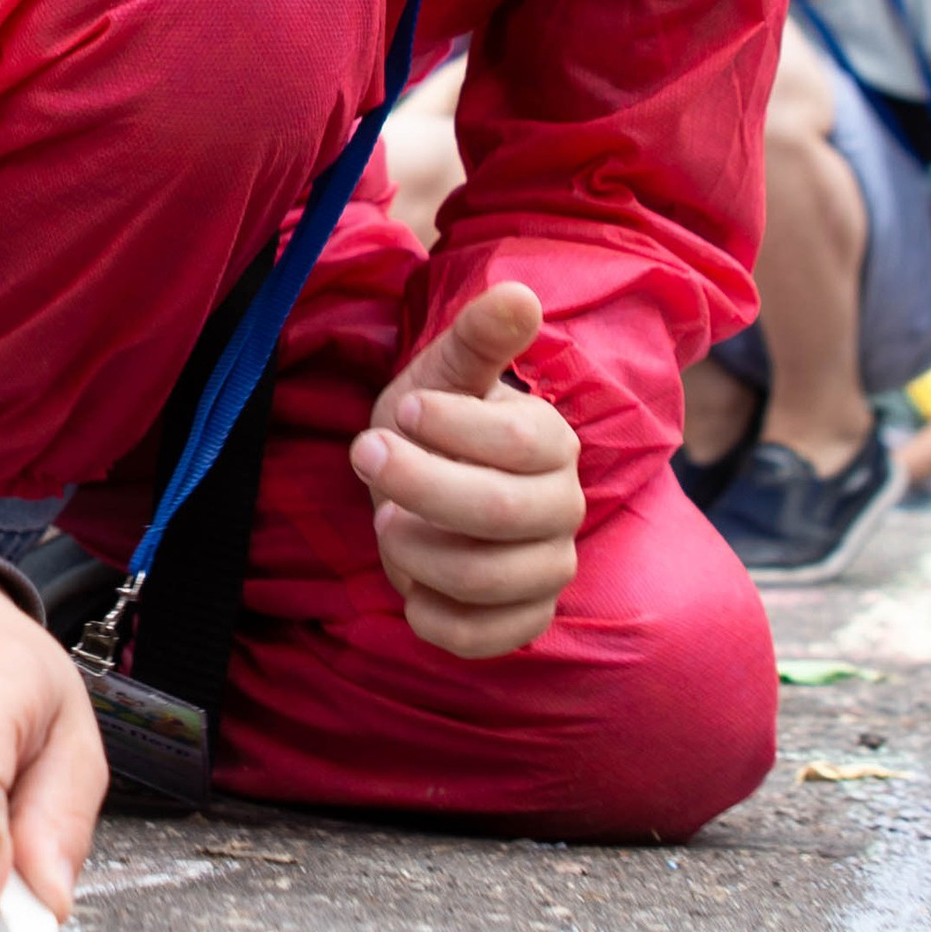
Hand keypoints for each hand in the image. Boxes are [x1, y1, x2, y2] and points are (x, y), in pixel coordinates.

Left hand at [351, 278, 583, 656]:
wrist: (423, 486)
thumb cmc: (434, 422)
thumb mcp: (444, 373)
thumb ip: (478, 338)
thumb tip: (520, 293)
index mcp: (554, 440)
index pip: (515, 441)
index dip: (447, 428)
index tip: (400, 411)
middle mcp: (564, 507)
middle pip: (498, 513)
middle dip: (417, 486)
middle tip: (365, 456)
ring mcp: (549, 570)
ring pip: (485, 579)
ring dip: (414, 550)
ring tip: (384, 521)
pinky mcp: (525, 621)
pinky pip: (481, 638)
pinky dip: (430, 614)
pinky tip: (407, 583)